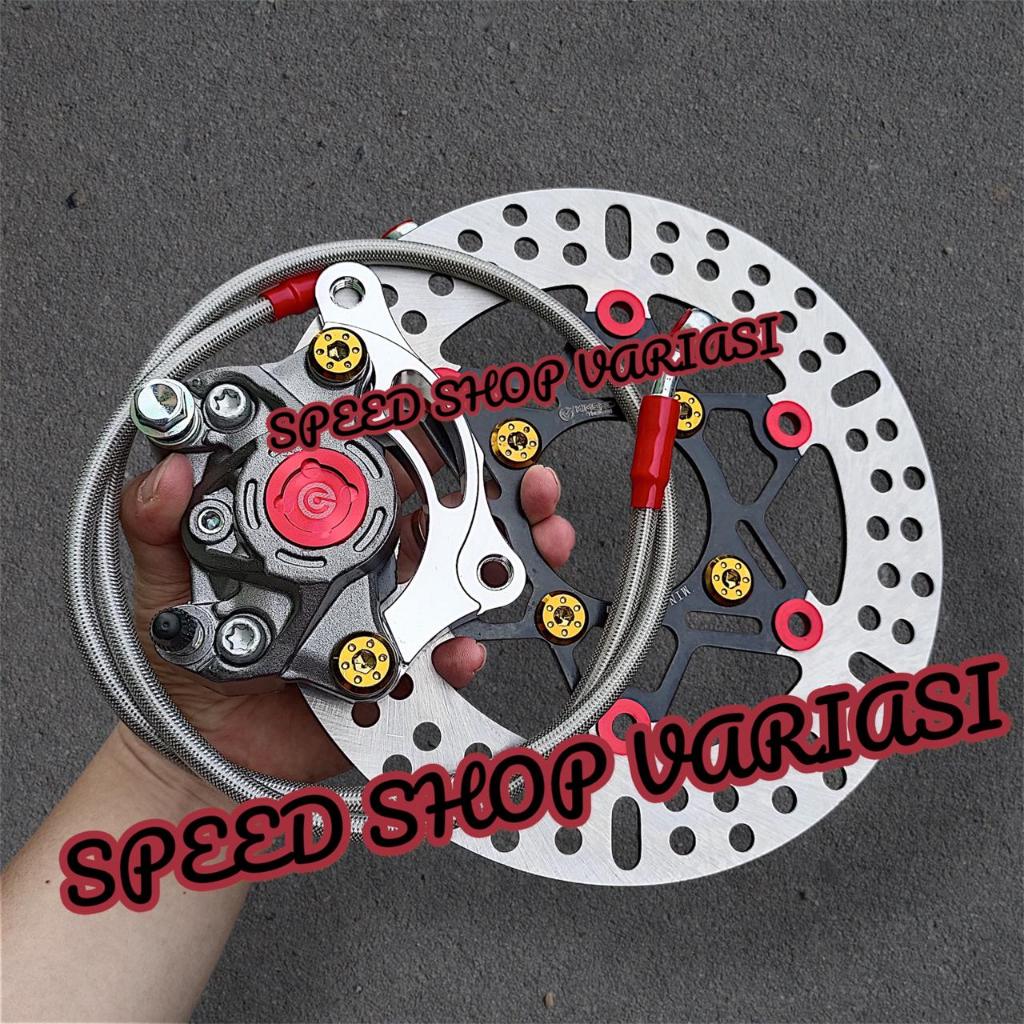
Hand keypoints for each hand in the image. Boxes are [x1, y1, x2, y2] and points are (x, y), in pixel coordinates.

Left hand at [119, 453, 573, 782]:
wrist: (207, 746)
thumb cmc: (192, 658)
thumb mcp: (163, 582)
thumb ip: (155, 524)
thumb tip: (167, 469)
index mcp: (322, 524)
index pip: (380, 461)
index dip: (419, 425)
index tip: (445, 396)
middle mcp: (368, 559)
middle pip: (448, 509)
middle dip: (501, 483)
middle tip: (526, 472)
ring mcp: (392, 610)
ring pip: (467, 571)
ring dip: (514, 550)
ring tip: (539, 538)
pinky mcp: (403, 665)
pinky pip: (448, 654)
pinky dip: (468, 649)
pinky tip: (463, 647)